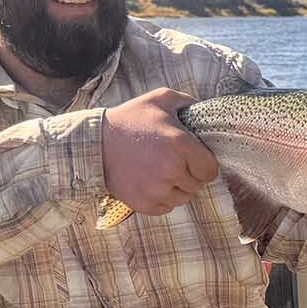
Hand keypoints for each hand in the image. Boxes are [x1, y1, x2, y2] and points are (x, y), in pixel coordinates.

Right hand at [103, 89, 218, 215]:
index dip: (205, 164)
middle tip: (174, 161)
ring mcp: (157, 190)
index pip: (211, 170)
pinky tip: (151, 182)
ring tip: (162, 171)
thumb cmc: (129, 119)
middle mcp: (172, 170)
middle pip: (198, 185)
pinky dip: (163, 198)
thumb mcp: (160, 99)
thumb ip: (187, 102)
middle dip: (190, 174)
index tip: (194, 158)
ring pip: (184, 198)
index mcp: (181, 145)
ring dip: (178, 187)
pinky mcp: (144, 204)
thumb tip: (205, 110)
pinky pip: (167, 208)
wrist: (95, 144)